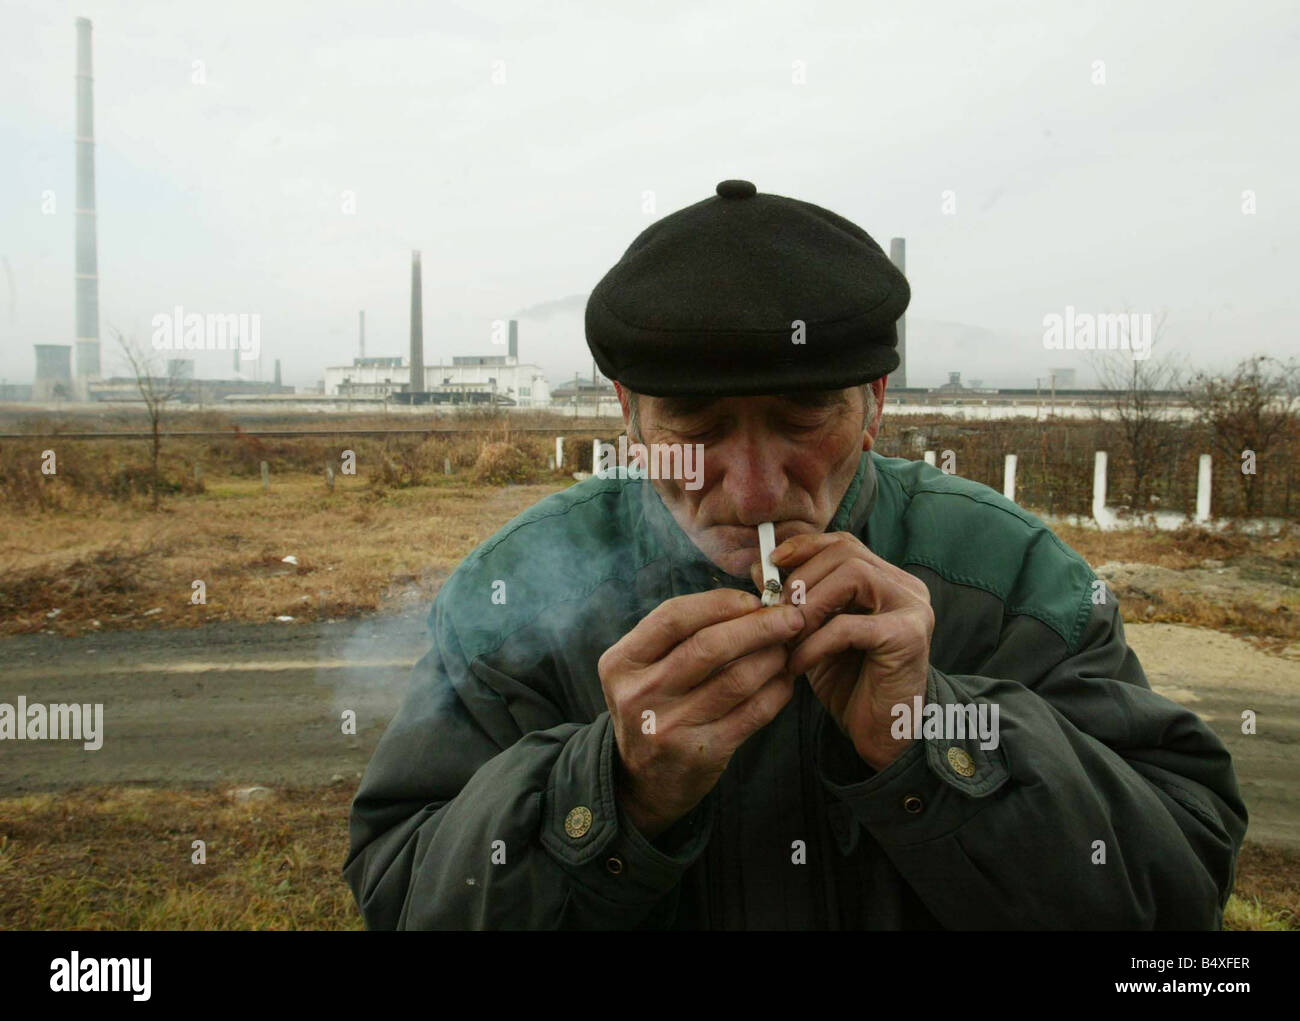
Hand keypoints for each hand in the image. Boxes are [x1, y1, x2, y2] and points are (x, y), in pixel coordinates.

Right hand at [598, 589, 804, 838]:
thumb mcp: (645, 669)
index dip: (719, 603)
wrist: (641, 781)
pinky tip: (785, 680)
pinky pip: (752, 713)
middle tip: (791, 618)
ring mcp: (670, 726)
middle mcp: (640, 693)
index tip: (752, 601)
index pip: (673, 617)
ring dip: (772, 658)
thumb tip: (750, 605)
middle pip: (708, 646)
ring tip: (787, 649)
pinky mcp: (703, 752)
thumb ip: (682, 636)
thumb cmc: (652, 708)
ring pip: (736, 679)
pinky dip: (777, 691)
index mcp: (622, 662)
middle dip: (758, 626)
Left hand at [753, 532, 933, 771]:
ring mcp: (912, 608)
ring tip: (788, 635)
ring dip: (809, 604)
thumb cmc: (850, 684)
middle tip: (776, 613)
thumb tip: (760, 569)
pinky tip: (799, 665)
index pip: (844, 544)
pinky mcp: (907, 636)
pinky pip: (848, 625)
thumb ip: (795, 601)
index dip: (806, 547)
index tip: (772, 562)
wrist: (883, 734)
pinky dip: (815, 643)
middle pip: (846, 554)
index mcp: (887, 581)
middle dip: (801, 579)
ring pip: (852, 576)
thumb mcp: (814, 636)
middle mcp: (906, 587)